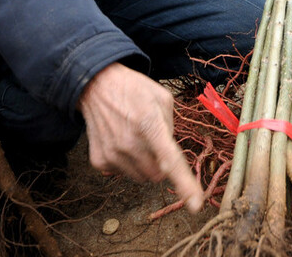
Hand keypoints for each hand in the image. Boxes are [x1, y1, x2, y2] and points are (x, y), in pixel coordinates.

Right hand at [77, 63, 201, 212]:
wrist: (96, 86)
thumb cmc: (134, 90)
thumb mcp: (162, 98)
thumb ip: (171, 128)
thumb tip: (169, 156)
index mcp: (150, 124)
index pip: (170, 160)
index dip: (185, 184)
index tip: (195, 205)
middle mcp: (129, 143)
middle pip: (158, 175)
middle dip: (160, 163)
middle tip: (152, 140)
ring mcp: (112, 154)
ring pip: (141, 177)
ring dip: (143, 163)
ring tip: (134, 137)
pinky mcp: (99, 161)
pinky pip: (123, 174)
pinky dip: (126, 163)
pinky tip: (120, 141)